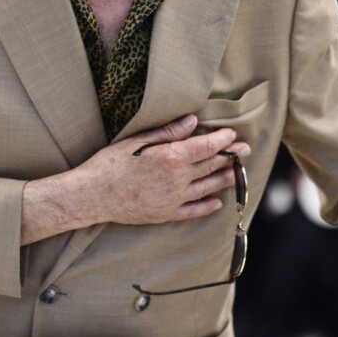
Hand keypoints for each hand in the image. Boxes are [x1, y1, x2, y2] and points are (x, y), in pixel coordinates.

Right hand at [72, 115, 250, 225]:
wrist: (92, 195)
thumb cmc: (111, 163)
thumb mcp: (138, 140)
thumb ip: (168, 132)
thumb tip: (193, 122)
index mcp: (171, 157)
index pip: (206, 146)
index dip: (222, 139)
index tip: (231, 133)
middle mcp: (178, 179)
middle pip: (210, 165)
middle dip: (230, 156)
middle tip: (245, 150)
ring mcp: (174, 199)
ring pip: (207, 187)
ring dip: (225, 178)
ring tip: (237, 171)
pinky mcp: (166, 214)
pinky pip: (194, 211)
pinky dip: (208, 206)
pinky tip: (218, 202)